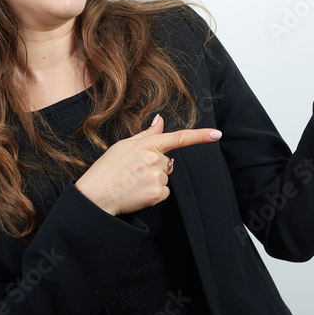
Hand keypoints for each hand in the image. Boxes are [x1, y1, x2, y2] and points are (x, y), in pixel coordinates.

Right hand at [74, 114, 221, 215]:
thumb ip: (147, 134)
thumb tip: (160, 120)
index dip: (200, 136)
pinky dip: (154, 194)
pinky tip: (138, 192)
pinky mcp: (156, 194)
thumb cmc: (107, 169)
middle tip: (134, 171)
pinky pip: (164, 192)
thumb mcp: (124, 145)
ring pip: (165, 178)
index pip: (178, 137)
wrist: (96, 195)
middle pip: (167, 162)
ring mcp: (156, 177)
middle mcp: (154, 159)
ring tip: (133, 183)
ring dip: (153, 180)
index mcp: (147, 144)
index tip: (217, 134)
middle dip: (155, 166)